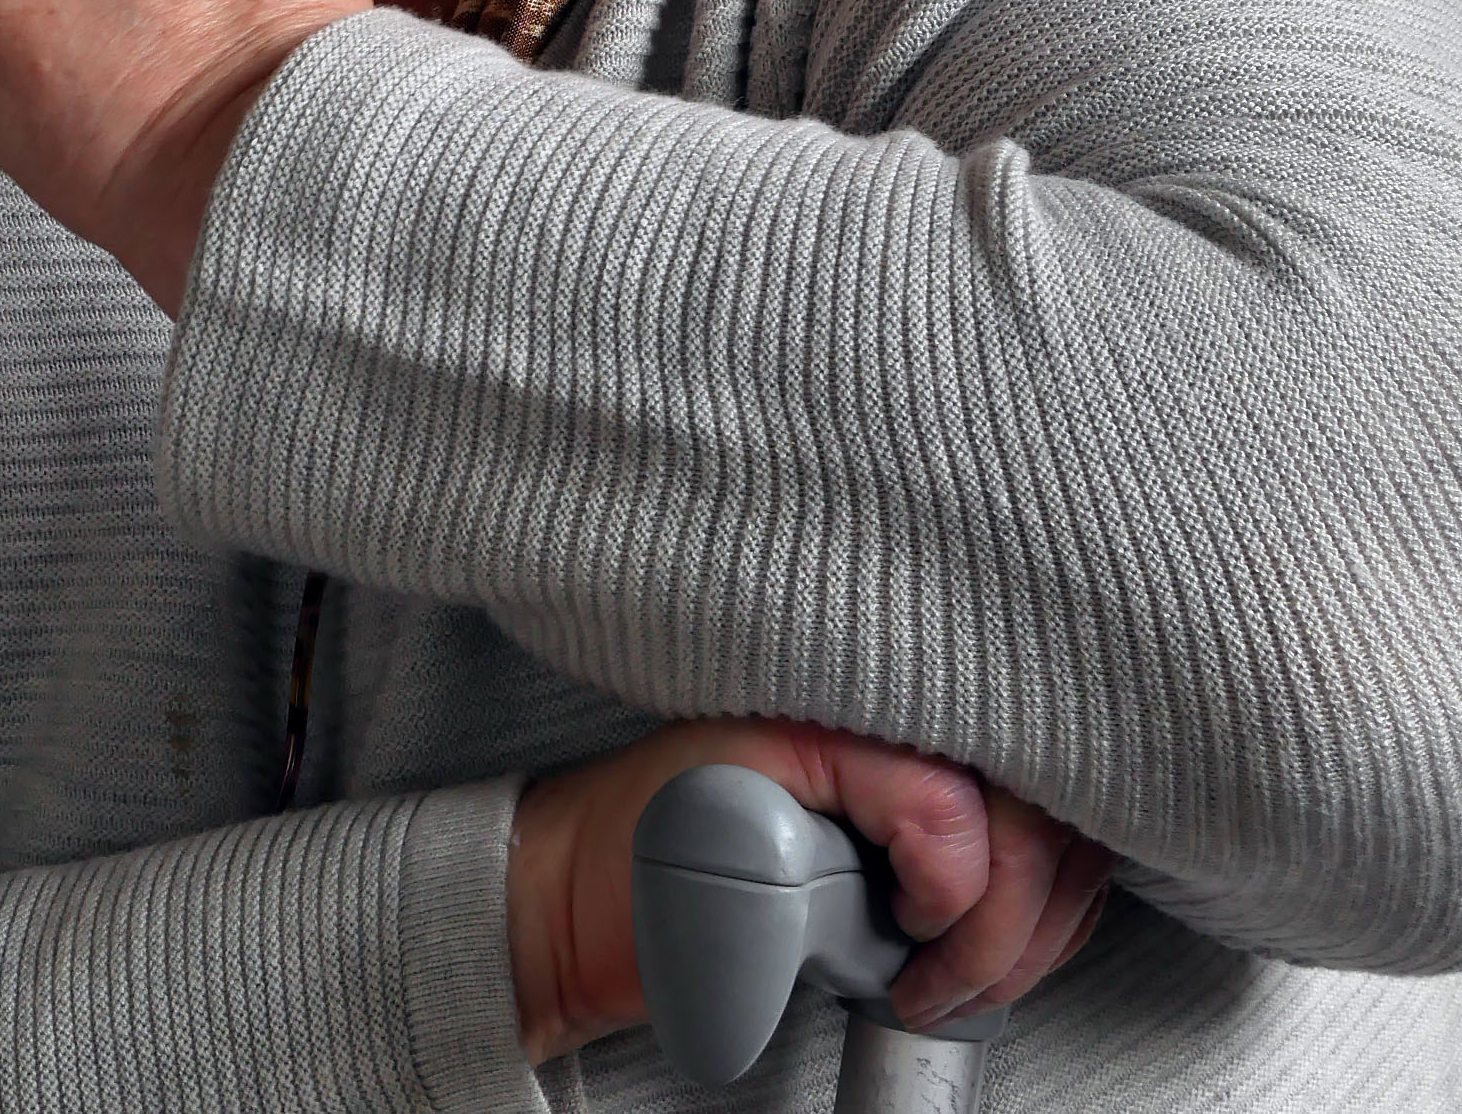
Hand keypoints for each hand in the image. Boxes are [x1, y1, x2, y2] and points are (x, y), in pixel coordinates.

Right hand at [506, 718, 1114, 1064]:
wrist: (585, 896)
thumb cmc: (731, 895)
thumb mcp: (877, 875)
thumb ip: (970, 847)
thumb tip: (1075, 884)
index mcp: (919, 706)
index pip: (1067, 757)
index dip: (1078, 863)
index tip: (1034, 943)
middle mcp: (895, 685)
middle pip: (1056, 783)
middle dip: (1042, 921)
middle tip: (973, 980)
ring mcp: (848, 703)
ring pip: (1015, 807)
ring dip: (997, 928)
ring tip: (934, 970)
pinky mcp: (803, 740)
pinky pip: (943, 817)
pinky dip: (946, 898)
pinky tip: (901, 929)